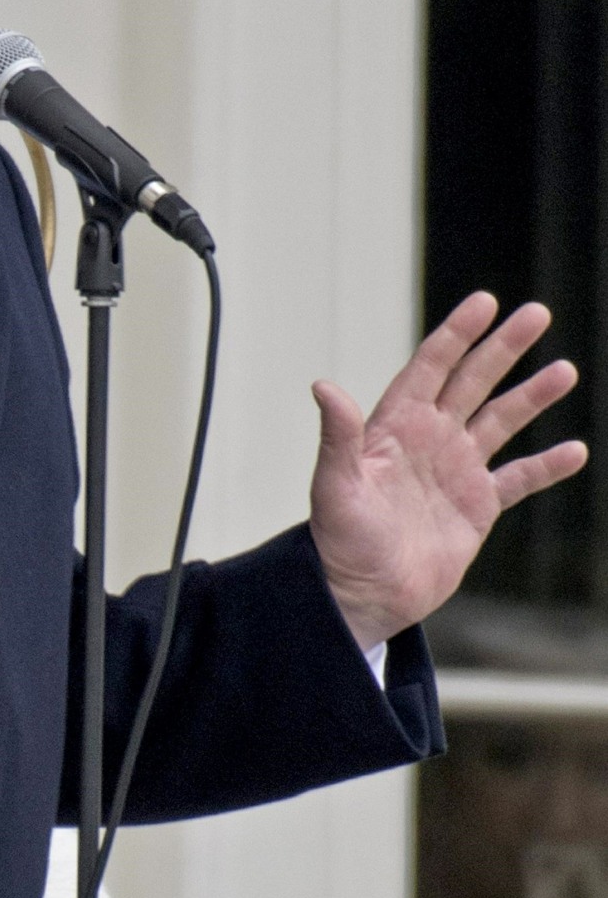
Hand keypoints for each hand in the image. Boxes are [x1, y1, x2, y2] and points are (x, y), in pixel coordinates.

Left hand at [309, 291, 586, 652]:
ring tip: (564, 369)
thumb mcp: (335, 485)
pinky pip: (518, 479)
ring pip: (501, 421)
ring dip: (531, 396)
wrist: (363, 594)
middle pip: (472, 381)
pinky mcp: (476, 506)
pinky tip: (575, 450)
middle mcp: (429, 439)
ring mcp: (455, 470)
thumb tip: (323, 386)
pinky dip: (546, 467)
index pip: (430, 367)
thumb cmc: (340, 540)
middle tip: (536, 313)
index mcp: (395, 425)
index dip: (456, 334)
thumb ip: (338, 437)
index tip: (485, 302)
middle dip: (503, 348)